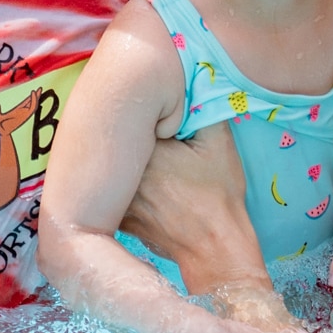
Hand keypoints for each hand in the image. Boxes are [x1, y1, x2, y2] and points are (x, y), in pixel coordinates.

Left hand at [122, 123, 264, 298]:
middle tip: (158, 147)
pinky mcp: (120, 219)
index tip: (159, 125)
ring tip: (156, 171)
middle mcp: (123, 175)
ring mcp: (118, 200)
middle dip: (132, 140)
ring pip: (114, 171)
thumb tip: (193, 84)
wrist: (214, 247)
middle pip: (118, 144)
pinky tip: (151, 193)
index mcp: (145, 150)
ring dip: (126, 166)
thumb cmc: (219, 196)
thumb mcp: (219, 144)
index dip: (145, 119)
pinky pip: (116, 196)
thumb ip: (202, 107)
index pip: (131, 120)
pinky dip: (127, 191)